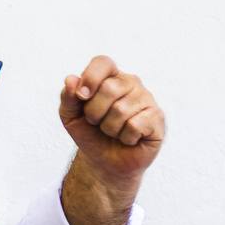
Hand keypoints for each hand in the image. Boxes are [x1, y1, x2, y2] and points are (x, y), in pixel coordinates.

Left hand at [58, 56, 164, 187]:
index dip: (90, 77)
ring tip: (113, 132)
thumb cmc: (91, 134)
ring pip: (121, 110)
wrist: (106, 161)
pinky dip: (125, 137)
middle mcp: (131, 83)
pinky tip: (129, 138)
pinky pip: (135, 125)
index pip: (103, 63)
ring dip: (110, 128)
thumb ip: (67, 97)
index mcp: (111, 76)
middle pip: (110, 88)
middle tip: (96, 122)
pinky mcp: (157, 118)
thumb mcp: (71, 116)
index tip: (81, 96)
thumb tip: (71, 79)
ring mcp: (147, 99)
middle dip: (95, 112)